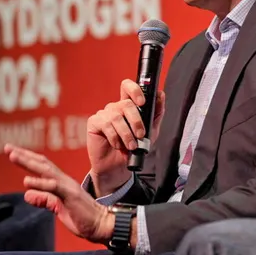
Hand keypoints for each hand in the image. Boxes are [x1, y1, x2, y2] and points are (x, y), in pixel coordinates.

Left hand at [6, 144, 114, 243]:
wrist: (103, 225)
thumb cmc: (82, 218)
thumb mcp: (58, 208)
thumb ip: (44, 200)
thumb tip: (26, 194)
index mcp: (61, 183)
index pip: (43, 166)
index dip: (27, 159)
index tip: (13, 152)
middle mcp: (64, 181)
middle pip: (42, 163)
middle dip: (24, 155)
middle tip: (8, 147)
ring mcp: (68, 187)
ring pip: (46, 170)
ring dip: (28, 162)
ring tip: (13, 155)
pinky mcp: (71, 195)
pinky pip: (54, 187)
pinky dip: (40, 183)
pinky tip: (27, 180)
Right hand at [85, 80, 165, 195]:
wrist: (117, 167)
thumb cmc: (133, 147)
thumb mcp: (151, 131)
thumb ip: (156, 113)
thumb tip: (161, 95)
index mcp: (128, 106)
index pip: (128, 87)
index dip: (135, 90)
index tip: (143, 102)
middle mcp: (115, 107)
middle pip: (125, 103)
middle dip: (136, 120)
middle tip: (140, 135)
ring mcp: (104, 114)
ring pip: (116, 116)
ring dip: (126, 133)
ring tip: (131, 146)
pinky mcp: (94, 123)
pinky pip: (105, 125)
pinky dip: (114, 137)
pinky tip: (117, 145)